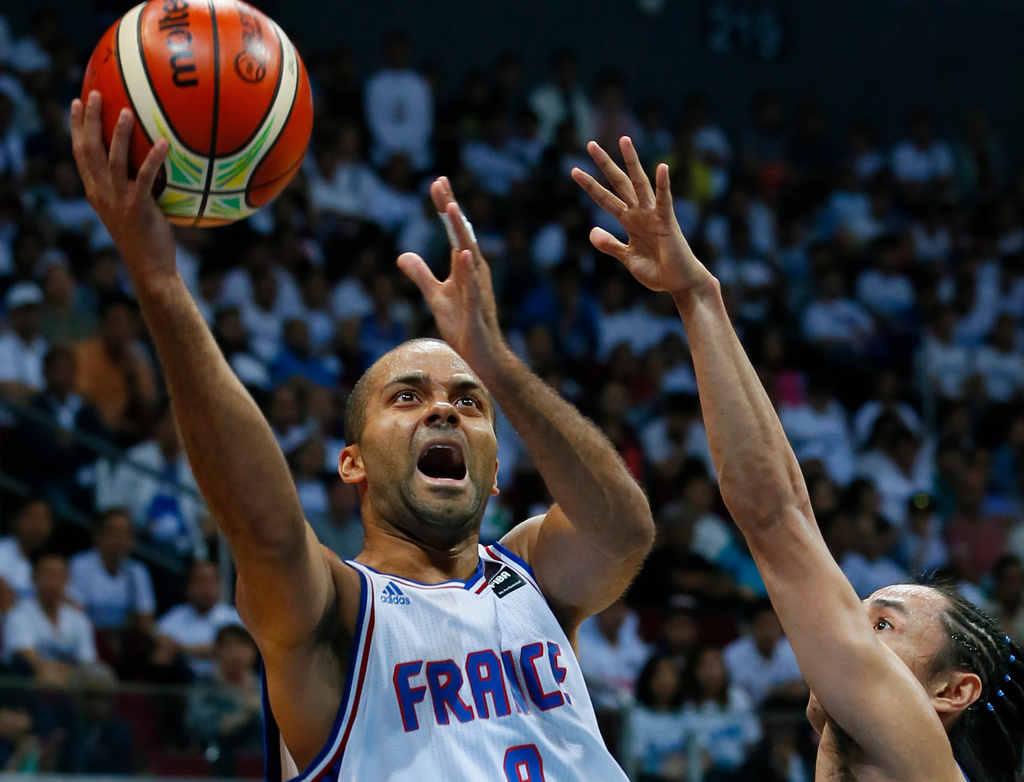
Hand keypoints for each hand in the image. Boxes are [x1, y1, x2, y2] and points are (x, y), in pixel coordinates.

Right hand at [70, 91, 175, 289]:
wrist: (150, 269)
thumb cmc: (146, 240)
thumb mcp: (132, 209)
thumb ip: (132, 187)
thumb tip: (148, 165)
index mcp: (96, 192)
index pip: (80, 154)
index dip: (77, 127)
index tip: (78, 103)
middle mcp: (101, 193)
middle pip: (88, 150)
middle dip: (89, 121)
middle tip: (95, 94)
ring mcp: (117, 201)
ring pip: (112, 160)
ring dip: (118, 134)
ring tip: (125, 111)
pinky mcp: (137, 208)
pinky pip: (144, 178)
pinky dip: (153, 159)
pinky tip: (164, 143)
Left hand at [396, 177, 506, 373]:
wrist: (480, 358)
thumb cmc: (463, 327)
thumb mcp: (435, 297)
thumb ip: (421, 275)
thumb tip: (402, 255)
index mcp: (464, 268)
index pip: (454, 232)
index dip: (445, 208)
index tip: (438, 183)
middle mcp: (475, 272)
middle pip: (462, 234)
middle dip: (451, 209)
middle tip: (440, 183)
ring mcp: (478, 289)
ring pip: (469, 254)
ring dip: (461, 232)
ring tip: (451, 209)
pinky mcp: (477, 308)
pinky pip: (473, 286)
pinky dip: (469, 269)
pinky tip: (465, 253)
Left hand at [572, 137, 713, 297]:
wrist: (679, 283)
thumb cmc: (657, 271)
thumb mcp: (627, 258)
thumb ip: (610, 245)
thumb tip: (592, 232)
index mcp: (629, 221)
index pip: (605, 199)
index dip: (590, 186)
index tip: (574, 170)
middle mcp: (640, 213)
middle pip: (619, 183)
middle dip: (605, 165)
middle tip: (590, 144)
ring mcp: (653, 215)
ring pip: (640, 184)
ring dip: (631, 162)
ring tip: (624, 140)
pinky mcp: (667, 222)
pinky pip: (665, 200)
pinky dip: (664, 185)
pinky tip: (661, 167)